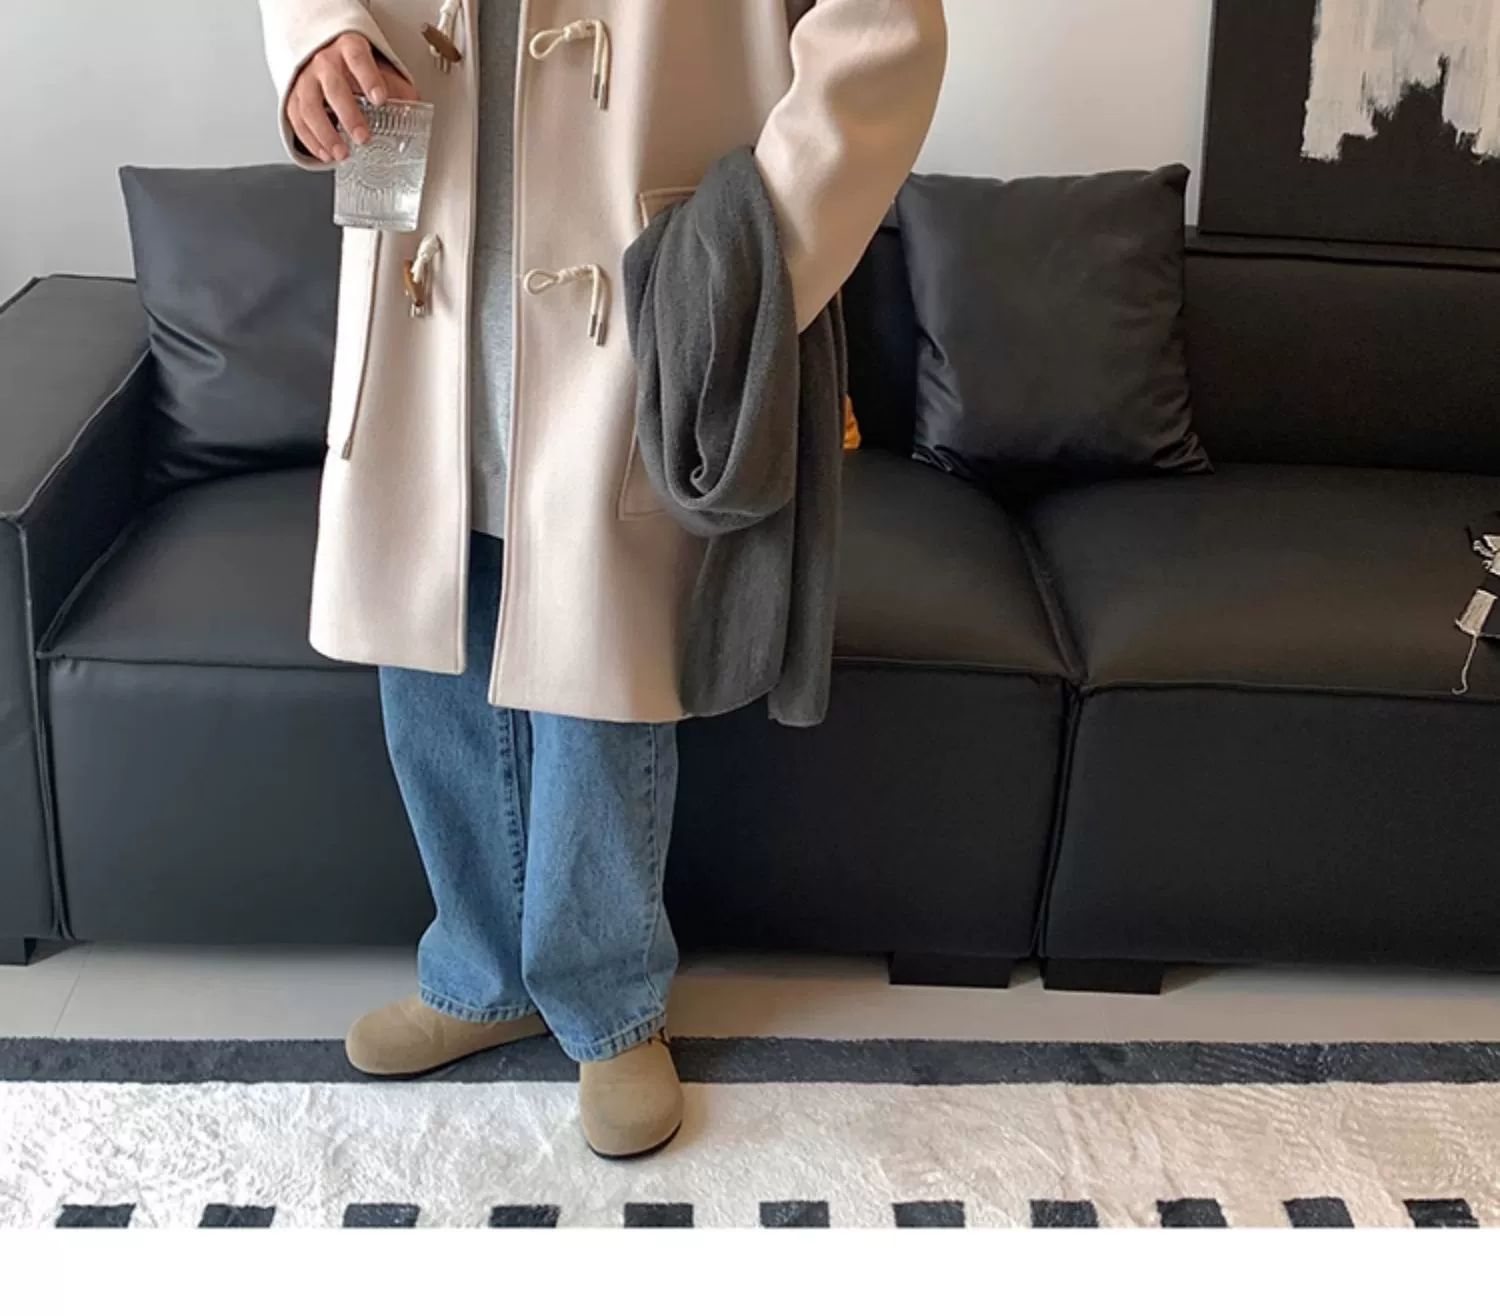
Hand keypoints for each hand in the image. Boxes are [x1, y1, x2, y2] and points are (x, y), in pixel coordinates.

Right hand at [289, 33, 419, 163]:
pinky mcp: (293, 96)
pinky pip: (296, 119)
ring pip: (309, 106)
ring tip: (342, 154)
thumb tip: (415, 106)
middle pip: (333, 86)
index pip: (358, 58)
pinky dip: (310, 140)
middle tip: (363, 138)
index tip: (381, 99)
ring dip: (325, 134)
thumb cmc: (352, 65)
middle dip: (348, 114)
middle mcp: (324, 62)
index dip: (369, 78)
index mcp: (348, 49)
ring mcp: (305, 79)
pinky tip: (325, 154)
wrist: (322, 56)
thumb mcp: (377, 68)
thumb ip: (396, 86)